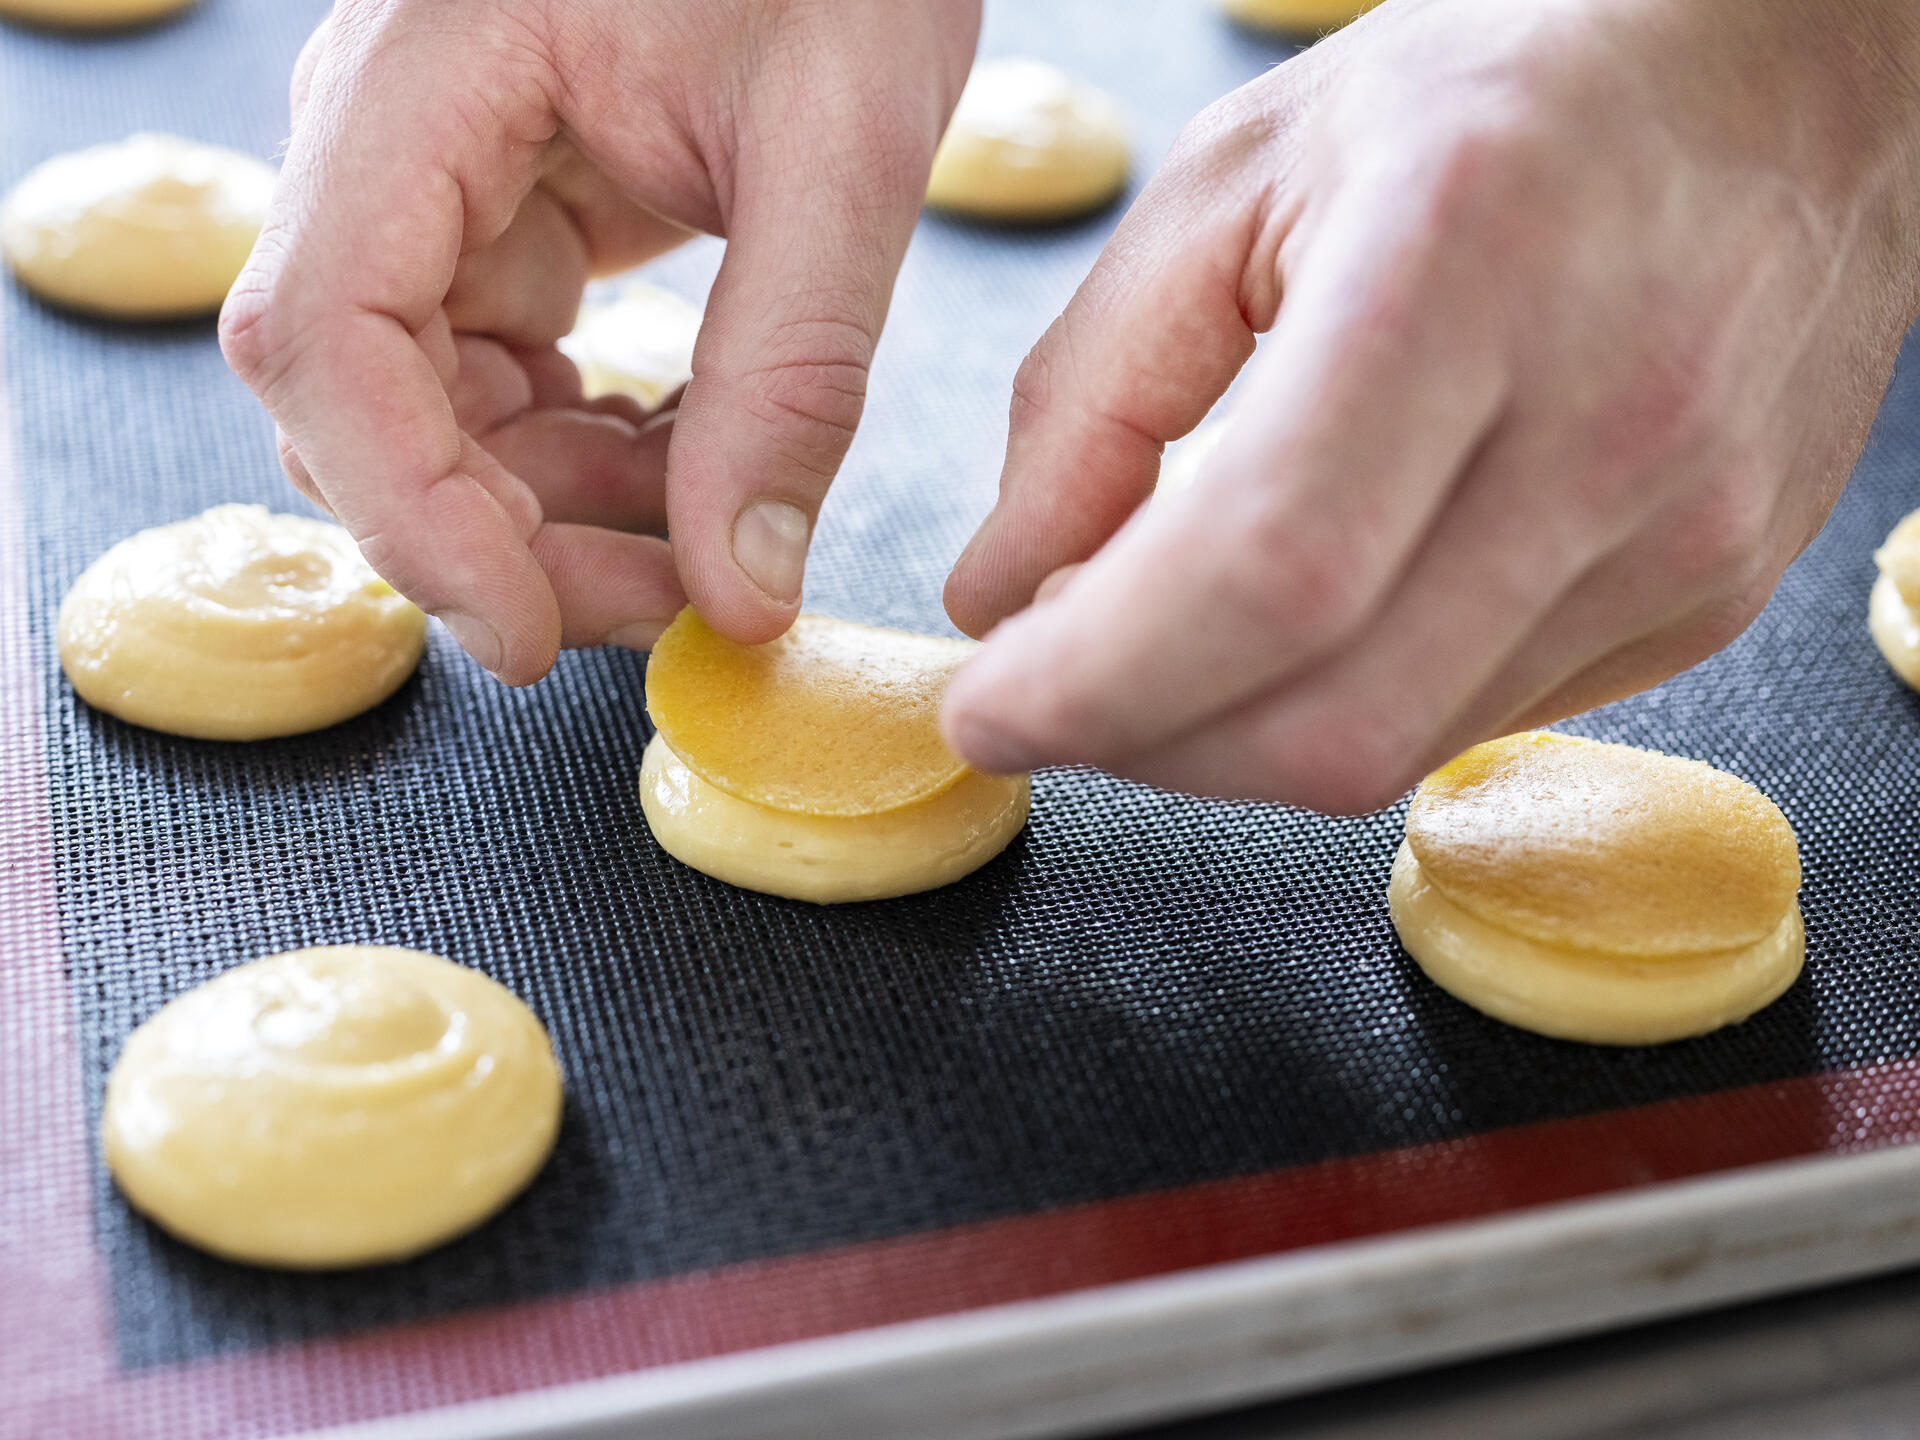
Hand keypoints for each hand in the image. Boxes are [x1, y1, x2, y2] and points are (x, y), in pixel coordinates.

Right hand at [223, 0, 978, 682]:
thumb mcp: (844, 145)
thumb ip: (791, 376)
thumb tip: (739, 592)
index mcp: (422, 84)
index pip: (326, 335)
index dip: (412, 514)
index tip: (531, 635)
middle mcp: (388, 142)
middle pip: (364, 406)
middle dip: (507, 539)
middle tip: (675, 605)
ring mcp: (434, 186)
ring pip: (429, 417)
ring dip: (554, 514)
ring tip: (706, 539)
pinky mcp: (499, 220)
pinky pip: (500, 382)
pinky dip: (587, 454)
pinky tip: (690, 466)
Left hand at [942, 0, 1919, 810]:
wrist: (1779, 79)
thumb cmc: (1500, 93)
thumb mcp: (1244, 171)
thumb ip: (1096, 391)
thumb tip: (1002, 594)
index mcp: (1463, 262)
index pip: (1260, 569)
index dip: (1094, 680)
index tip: (986, 705)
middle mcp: (1606, 419)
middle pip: (1328, 716)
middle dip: (1138, 744)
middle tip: (1046, 704)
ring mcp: (1682, 529)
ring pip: (1396, 752)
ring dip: (1227, 744)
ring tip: (1156, 661)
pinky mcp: (1709, 594)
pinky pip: (1476, 722)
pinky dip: (1343, 709)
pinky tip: (1298, 637)